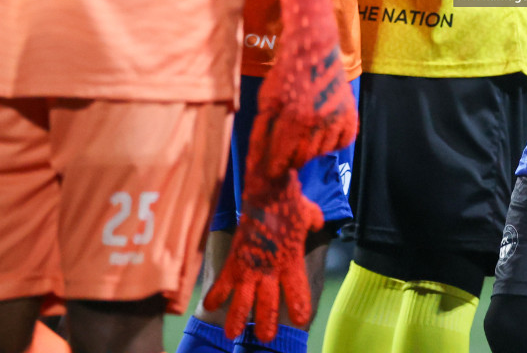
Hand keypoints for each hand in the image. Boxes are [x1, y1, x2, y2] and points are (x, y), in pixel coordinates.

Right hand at [203, 172, 322, 342]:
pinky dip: (215, 295)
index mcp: (292, 262)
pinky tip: (208, 307)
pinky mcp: (235, 259)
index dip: (299, 307)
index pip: (298, 292)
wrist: (269, 189)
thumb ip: (313, 221)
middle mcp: (272, 270)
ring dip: (239, 318)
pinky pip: (223, 282)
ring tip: (233, 334)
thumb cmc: (290, 200)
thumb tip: (318, 221)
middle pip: (269, 305)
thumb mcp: (309, 214)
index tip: (301, 321)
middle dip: (267, 323)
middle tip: (266, 339)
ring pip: (244, 301)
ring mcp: (252, 267)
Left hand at [245, 0, 357, 180]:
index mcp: (293, 119)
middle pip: (302, 160)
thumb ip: (262, 130)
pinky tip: (324, 129)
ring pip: (322, 152)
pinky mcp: (350, 114)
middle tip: (288, 146)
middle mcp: (317, 122)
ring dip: (312, 148)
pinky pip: (343, 142)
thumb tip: (256, 158)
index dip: (275, 167)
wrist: (314, 50)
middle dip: (292, 157)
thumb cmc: (285, 74)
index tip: (272, 168)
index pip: (282, 160)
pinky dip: (333, 141)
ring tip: (305, 132)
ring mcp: (336, 118)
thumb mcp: (266, 100)